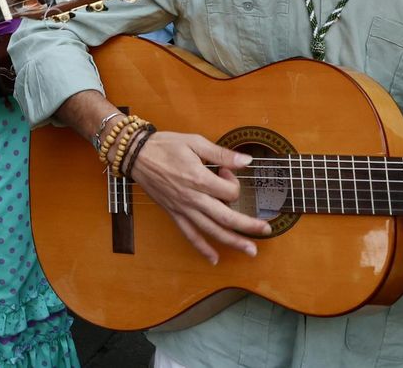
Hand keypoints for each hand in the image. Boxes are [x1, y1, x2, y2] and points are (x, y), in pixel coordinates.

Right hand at [129, 131, 267, 263]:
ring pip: (212, 230)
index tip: (226, 171)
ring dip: (233, 242)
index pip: (229, 191)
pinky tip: (214, 259)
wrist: (135, 154)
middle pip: (227, 218)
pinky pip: (189, 235)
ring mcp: (183, 208)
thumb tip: (247, 161)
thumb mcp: (194, 142)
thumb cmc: (164, 145)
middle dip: (249, 226)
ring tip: (250, 250)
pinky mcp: (173, 213)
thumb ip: (222, 154)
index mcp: (199, 178)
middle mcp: (193, 198)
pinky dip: (202, 249)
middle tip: (267, 230)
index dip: (234, 182)